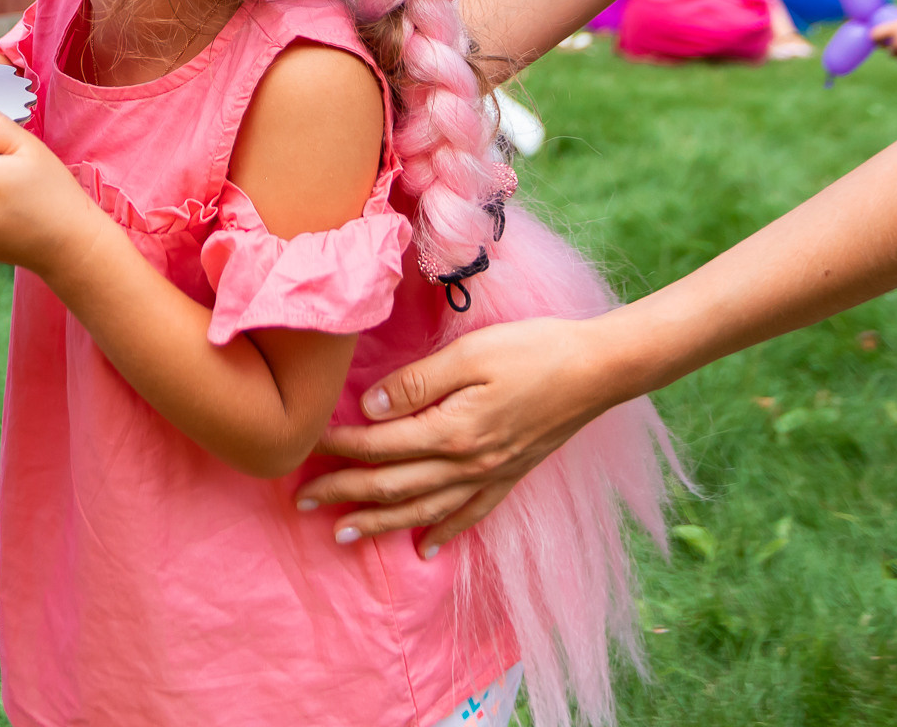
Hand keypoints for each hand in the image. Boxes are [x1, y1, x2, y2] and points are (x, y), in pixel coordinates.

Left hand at [294, 313, 630, 553]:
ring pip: (422, 510)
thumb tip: (369, 407)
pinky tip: (424, 547)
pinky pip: (469, 515)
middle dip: (343, 493)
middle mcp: (467, 464)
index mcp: (451, 431)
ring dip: (379, 524)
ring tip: (341, 534)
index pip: (379, 445)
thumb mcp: (469, 354)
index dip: (338, 446)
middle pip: (392, 486)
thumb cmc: (533, 350)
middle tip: (300, 501)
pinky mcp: (510, 477)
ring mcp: (490, 476)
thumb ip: (416, 383)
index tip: (304, 444)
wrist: (597, 370)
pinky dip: (443, 533)